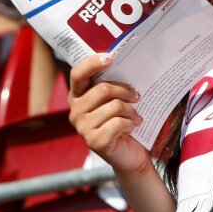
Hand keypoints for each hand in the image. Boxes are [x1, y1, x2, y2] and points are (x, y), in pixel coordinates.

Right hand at [69, 53, 150, 175]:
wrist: (130, 154)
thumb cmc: (123, 121)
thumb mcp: (116, 98)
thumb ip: (112, 82)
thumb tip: (123, 60)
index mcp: (78, 96)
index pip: (77, 73)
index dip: (92, 63)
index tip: (111, 57)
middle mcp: (75, 111)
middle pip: (102, 89)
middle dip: (125, 90)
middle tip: (137, 96)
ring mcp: (82, 127)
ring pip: (114, 106)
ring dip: (131, 110)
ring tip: (136, 116)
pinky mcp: (94, 141)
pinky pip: (118, 123)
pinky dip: (130, 123)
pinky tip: (132, 127)